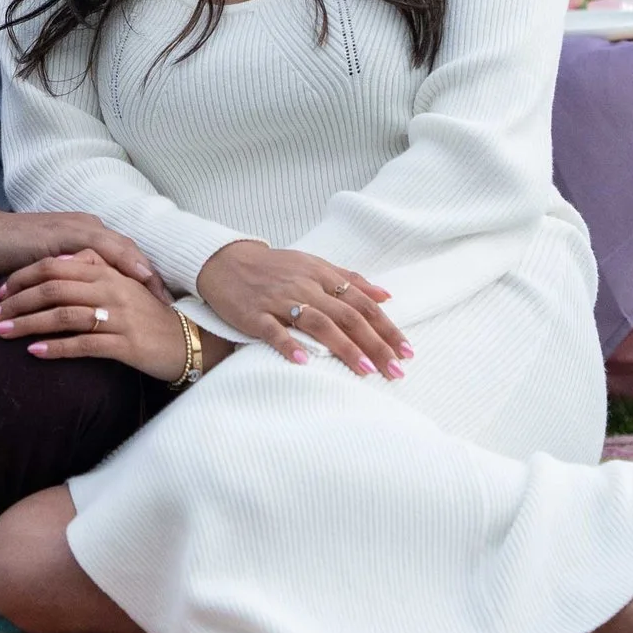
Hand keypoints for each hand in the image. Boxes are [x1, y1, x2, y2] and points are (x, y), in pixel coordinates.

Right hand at [0, 177, 161, 290]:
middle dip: (150, 276)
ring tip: (155, 294)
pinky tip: (119, 283)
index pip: (125, 255)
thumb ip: (73, 275)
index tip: (166, 301)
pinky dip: (107, 266)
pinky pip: (89, 250)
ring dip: (136, 270)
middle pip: (128, 250)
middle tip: (170, 303)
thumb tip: (92, 300)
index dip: (146, 276)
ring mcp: (70, 228)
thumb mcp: (51, 265)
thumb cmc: (11, 253)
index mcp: (86, 232)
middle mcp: (84, 226)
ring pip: (115, 248)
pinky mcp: (56, 236)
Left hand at [0, 249, 198, 384]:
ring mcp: (119, 315)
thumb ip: (94, 271)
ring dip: (26, 324)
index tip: (1, 293)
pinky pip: (82, 343)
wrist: (188, 342)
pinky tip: (33, 352)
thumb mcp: (123, 286)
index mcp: (109, 270)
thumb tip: (59, 265)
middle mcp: (112, 288)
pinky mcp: (124, 343)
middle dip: (16, 302)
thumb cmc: (149, 317)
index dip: (24, 277)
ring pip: (62, 315)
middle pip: (52, 288)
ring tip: (0, 334)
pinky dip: (54, 347)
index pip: (56, 266)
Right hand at [195, 239, 407, 378]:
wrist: (226, 262)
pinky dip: (288, 345)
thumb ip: (350, 280)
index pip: (362, 303)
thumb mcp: (315, 266)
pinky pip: (273, 330)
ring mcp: (279, 300)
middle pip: (347, 316)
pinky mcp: (254, 314)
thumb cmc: (275, 268)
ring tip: (365, 371)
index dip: (386, 327)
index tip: (406, 352)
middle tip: (394, 370)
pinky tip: (303, 362)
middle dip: (374, 344)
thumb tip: (386, 296)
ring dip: (344, 347)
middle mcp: (306, 286)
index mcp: (323, 275)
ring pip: (318, 323)